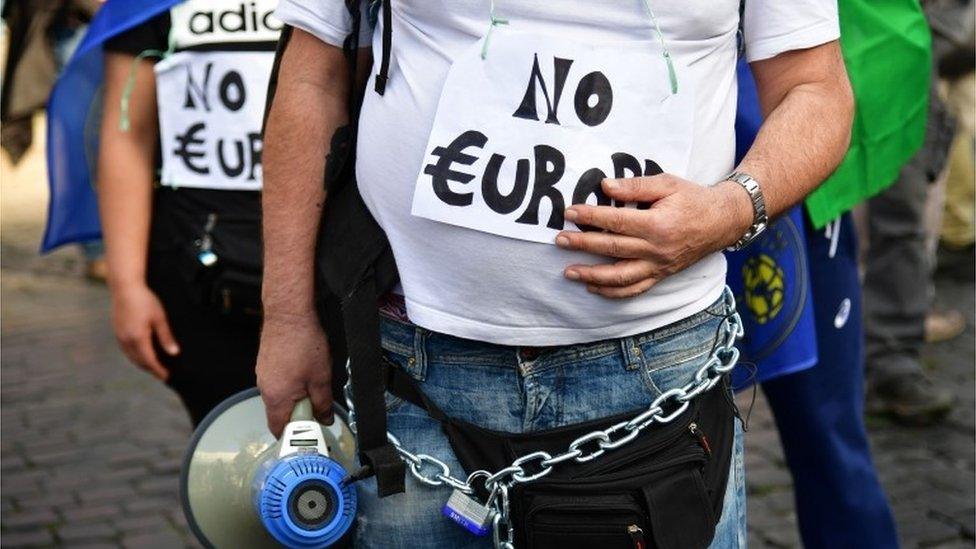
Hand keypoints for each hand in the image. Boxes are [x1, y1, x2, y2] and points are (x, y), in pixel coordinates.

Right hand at [111, 284, 178, 380]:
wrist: (124, 287)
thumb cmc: (145, 300)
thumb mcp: (159, 318)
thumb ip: (166, 337)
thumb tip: (174, 353)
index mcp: (138, 338)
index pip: (150, 361)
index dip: (159, 370)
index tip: (167, 377)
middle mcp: (126, 340)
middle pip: (140, 361)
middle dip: (151, 369)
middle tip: (163, 375)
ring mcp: (120, 336)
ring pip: (131, 357)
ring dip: (142, 364)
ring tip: (154, 367)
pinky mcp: (117, 332)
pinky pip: (126, 350)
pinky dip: (135, 356)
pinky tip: (142, 354)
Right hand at [256, 311, 332, 437]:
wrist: (288, 314)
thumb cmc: (303, 343)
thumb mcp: (321, 378)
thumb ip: (323, 403)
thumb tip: (325, 419)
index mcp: (277, 398)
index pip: (279, 429)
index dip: (294, 435)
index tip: (309, 433)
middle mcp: (265, 389)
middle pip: (279, 413)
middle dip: (298, 414)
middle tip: (316, 405)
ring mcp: (263, 375)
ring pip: (279, 397)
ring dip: (295, 397)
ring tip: (312, 383)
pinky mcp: (265, 364)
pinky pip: (277, 382)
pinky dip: (290, 384)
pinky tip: (303, 371)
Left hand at [556, 174, 752, 297]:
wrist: (723, 221)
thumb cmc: (693, 199)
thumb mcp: (667, 183)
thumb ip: (636, 186)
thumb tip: (605, 186)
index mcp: (658, 225)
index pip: (616, 222)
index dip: (590, 217)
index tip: (570, 213)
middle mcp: (657, 250)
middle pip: (613, 249)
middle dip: (582, 245)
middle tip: (559, 240)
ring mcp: (659, 266)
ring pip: (620, 277)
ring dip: (592, 276)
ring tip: (569, 272)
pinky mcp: (661, 275)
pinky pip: (635, 289)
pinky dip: (613, 292)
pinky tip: (594, 288)